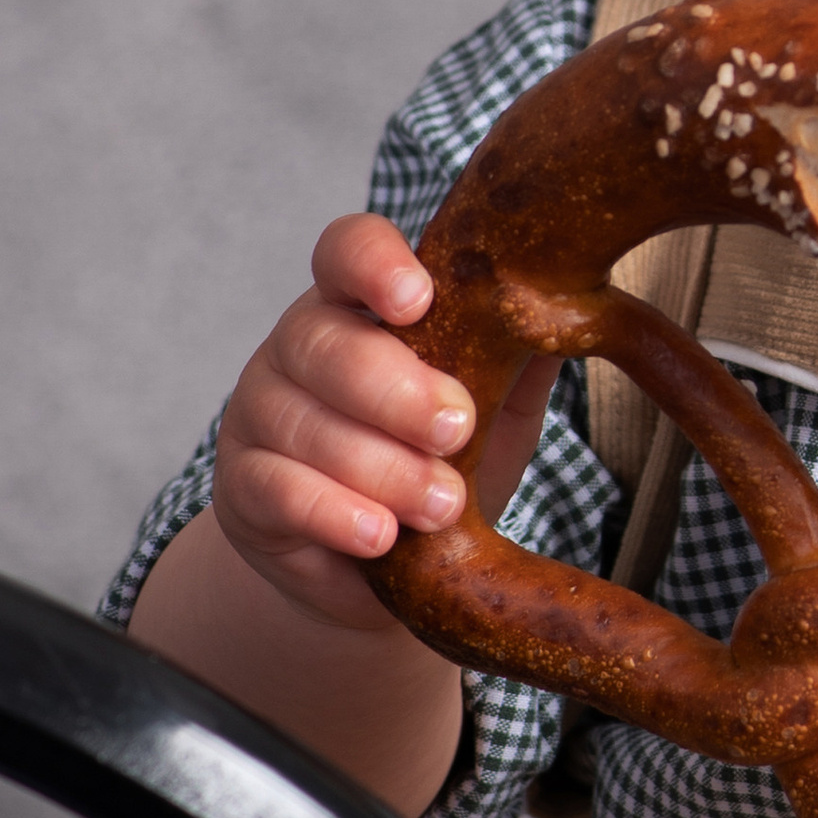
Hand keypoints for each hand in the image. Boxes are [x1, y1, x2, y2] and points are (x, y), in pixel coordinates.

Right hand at [211, 213, 557, 634]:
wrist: (383, 566)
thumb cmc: (440, 464)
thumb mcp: (495, 406)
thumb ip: (520, 356)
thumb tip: (575, 306)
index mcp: (358, 305)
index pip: (346, 251)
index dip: (375, 264)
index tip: (419, 300)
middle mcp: (299, 346)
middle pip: (324, 341)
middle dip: (396, 388)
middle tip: (457, 427)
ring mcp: (260, 412)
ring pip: (304, 423)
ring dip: (382, 466)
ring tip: (441, 502)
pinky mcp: (242, 486)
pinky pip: (278, 490)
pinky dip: (335, 513)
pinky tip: (380, 534)